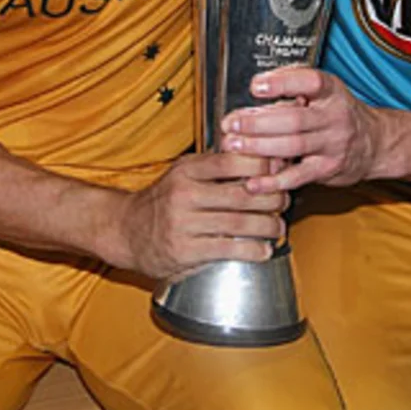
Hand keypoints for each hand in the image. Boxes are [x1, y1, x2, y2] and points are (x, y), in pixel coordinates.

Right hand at [104, 152, 288, 280]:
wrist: (126, 231)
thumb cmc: (164, 200)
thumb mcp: (184, 173)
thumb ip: (217, 166)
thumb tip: (264, 157)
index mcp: (187, 170)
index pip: (232, 160)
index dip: (262, 165)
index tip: (280, 171)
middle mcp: (184, 194)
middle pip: (242, 194)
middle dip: (272, 198)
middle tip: (284, 201)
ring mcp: (184, 224)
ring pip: (240, 223)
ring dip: (268, 226)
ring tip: (278, 227)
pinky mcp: (185, 251)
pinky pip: (228, 250)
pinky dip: (253, 250)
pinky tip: (264, 249)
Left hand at [222, 67, 383, 192]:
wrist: (374, 143)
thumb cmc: (337, 113)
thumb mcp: (323, 91)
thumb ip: (293, 86)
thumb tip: (258, 86)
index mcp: (331, 91)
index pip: (310, 82)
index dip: (282, 82)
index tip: (256, 86)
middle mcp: (334, 116)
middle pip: (294, 119)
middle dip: (257, 122)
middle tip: (231, 123)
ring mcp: (333, 145)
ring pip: (293, 146)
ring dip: (258, 147)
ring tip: (233, 145)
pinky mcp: (328, 169)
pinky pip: (298, 177)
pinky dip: (273, 181)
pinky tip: (253, 181)